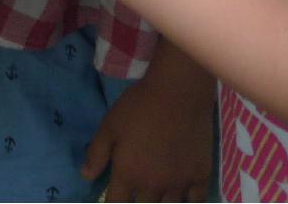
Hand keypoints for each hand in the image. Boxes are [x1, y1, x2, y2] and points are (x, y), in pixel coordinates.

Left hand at [82, 49, 215, 200]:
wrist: (177, 94)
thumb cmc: (138, 108)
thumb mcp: (109, 127)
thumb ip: (97, 154)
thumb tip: (86, 176)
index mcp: (128, 175)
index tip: (116, 198)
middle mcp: (153, 186)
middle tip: (138, 193)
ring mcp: (179, 184)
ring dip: (161, 203)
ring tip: (158, 196)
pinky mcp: (201, 176)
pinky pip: (196, 202)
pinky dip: (188, 202)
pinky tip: (183, 197)